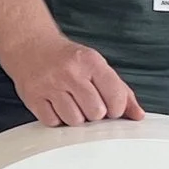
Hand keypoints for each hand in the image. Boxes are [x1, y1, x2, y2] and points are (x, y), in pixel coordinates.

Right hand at [6, 36, 143, 125]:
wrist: (30, 45)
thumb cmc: (67, 58)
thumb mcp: (97, 66)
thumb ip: (120, 90)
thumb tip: (137, 115)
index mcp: (91, 62)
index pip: (115, 97)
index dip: (116, 109)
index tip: (110, 107)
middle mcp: (70, 72)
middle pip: (96, 113)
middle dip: (94, 114)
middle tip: (87, 103)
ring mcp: (50, 85)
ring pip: (75, 121)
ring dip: (75, 118)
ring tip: (71, 103)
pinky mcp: (34, 97)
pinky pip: (53, 123)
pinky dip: (57, 119)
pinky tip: (56, 105)